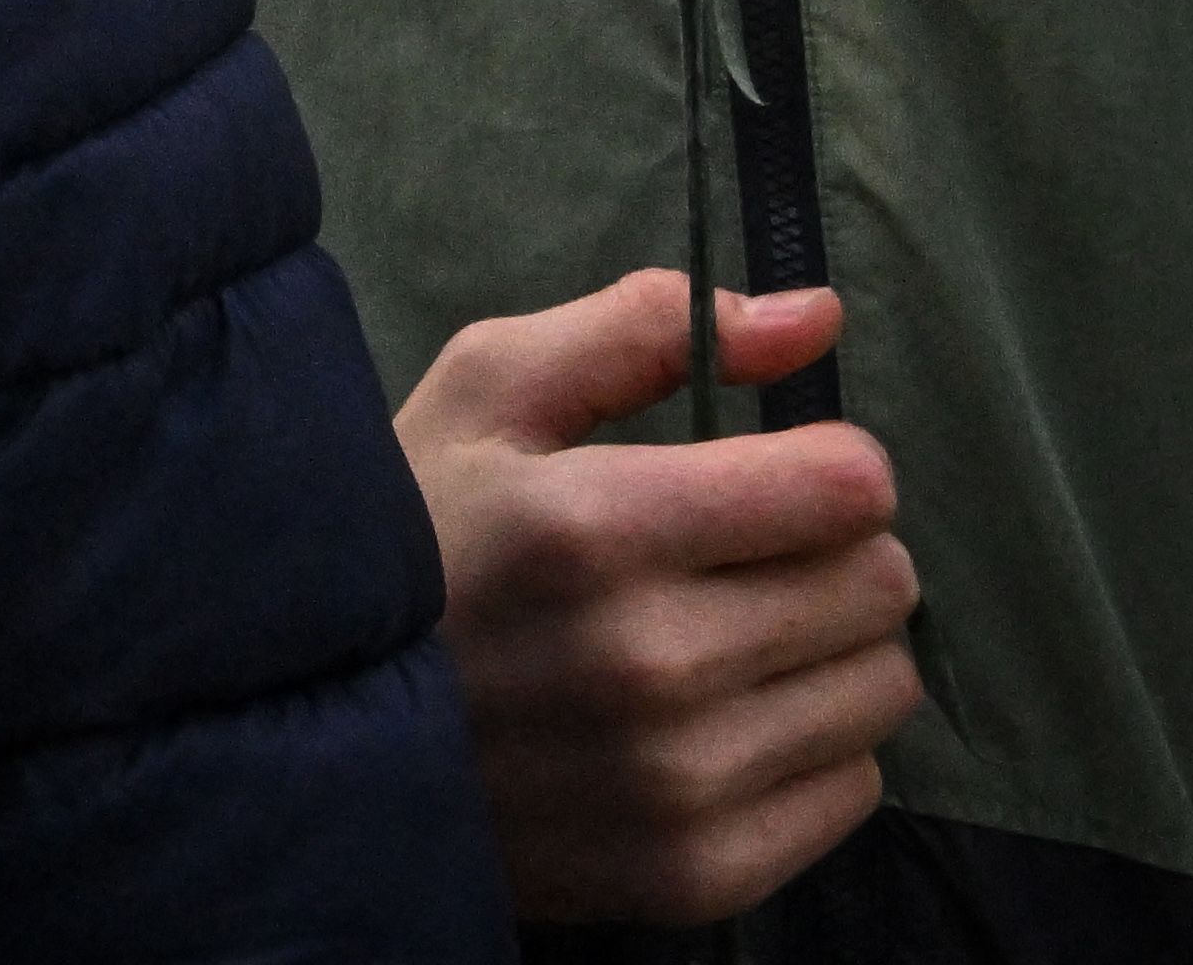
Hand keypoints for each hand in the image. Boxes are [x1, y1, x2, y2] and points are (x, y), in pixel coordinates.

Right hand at [396, 269, 923, 924]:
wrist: (311, 731)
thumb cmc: (414, 534)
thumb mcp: (487, 392)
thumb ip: (645, 331)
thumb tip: (816, 317)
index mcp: (598, 526)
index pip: (849, 487)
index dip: (820, 463)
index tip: (764, 475)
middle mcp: (652, 663)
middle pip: (881, 586)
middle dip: (829, 550)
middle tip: (739, 556)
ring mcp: (679, 783)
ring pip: (881, 687)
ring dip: (828, 649)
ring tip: (731, 635)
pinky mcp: (699, 875)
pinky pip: (854, 787)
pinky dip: (810, 745)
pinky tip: (721, 720)